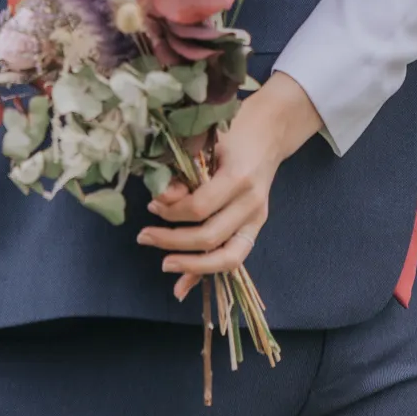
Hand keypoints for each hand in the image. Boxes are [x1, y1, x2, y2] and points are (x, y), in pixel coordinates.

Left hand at [135, 73, 320, 301]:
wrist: (271, 129)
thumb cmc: (235, 129)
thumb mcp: (207, 141)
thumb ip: (184, 172)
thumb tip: (161, 201)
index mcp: (239, 177)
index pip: (200, 208)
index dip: (171, 212)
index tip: (152, 206)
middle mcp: (252, 203)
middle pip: (209, 237)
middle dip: (172, 241)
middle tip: (145, 236)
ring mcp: (258, 218)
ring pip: (226, 257)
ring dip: (191, 266)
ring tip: (164, 264)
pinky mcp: (256, 227)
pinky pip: (232, 258)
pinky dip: (206, 274)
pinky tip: (182, 286)